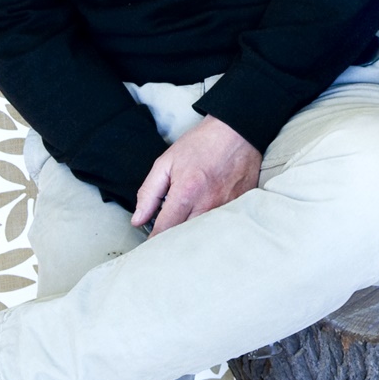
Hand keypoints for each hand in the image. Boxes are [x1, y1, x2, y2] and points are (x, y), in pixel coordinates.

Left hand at [132, 115, 260, 234]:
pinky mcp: (240, 207)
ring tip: (184, 231)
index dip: (153, 242)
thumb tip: (138, 220)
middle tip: (165, 240)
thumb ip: (149, 193)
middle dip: (172, 242)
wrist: (237, 131)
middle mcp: (208, 204)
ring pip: (204, 236)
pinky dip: (211, 229)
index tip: (148, 247)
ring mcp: (227, 207)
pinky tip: (205, 222)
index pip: (165, 230)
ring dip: (192, 237)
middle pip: (185, 239)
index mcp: (186, 192)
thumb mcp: (166, 162)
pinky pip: (221, 227)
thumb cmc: (201, 144)